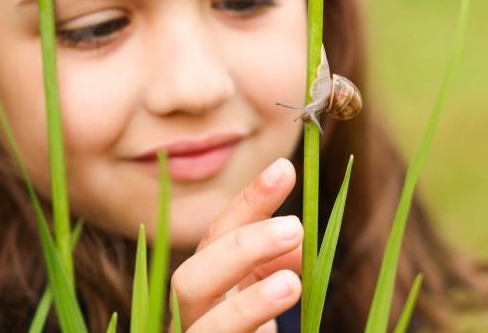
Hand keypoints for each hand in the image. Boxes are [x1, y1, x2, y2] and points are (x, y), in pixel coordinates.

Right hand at [168, 158, 302, 332]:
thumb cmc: (248, 330)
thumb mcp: (265, 295)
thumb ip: (276, 266)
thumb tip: (297, 237)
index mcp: (207, 288)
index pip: (216, 238)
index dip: (247, 203)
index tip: (284, 169)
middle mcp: (192, 317)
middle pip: (190, 279)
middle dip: (238, 249)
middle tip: (293, 227)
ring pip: (202, 327)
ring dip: (246, 304)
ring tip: (292, 284)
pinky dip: (248, 328)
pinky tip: (283, 310)